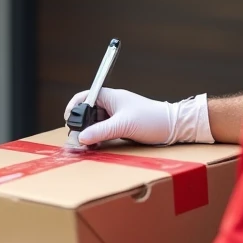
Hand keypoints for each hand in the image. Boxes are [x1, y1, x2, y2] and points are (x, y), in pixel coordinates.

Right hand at [64, 88, 213, 146]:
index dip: (74, 108)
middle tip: (77, 137)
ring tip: (85, 145)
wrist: (174, 127)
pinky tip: (96, 146)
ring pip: (95, 123)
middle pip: (87, 111)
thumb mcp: (123, 125)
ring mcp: (116, 115)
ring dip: (89, 133)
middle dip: (80, 124)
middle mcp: (111, 104)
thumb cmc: (152, 119)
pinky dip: (98, 138)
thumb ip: (101, 131)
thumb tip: (81, 138)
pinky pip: (103, 131)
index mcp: (110, 96)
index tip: (69, 120)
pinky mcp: (121, 126)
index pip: (85, 97)